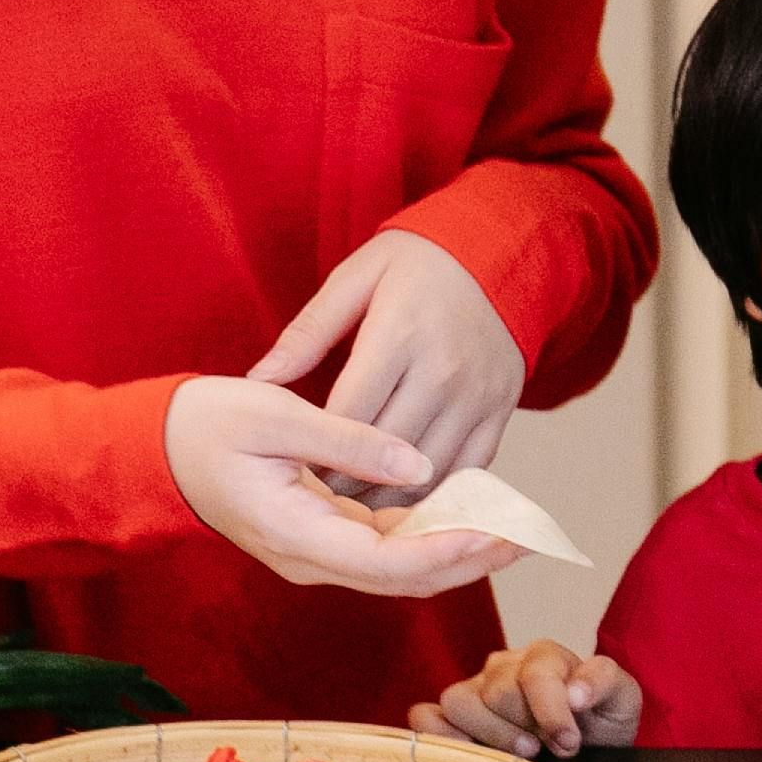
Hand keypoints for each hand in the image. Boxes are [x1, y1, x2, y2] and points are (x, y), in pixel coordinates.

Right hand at [168, 376, 522, 597]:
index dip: (448, 550)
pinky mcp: (325, 538)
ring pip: (403, 567)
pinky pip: (389, 547)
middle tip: (529, 535)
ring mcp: (319, 553)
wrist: (159, 448)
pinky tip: (473, 509)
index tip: (496, 532)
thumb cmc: (208, 424)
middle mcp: (311, 558)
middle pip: (407, 577)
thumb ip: (349, 441)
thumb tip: (420, 465)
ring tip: (517, 524)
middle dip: (471, 558)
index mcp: (296, 535)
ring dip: (459, 549)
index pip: (388, 561)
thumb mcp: (276, 416)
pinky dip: (433, 532)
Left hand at [260, 231, 524, 498]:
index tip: (292, 468)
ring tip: (354, 506)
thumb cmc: (417, 264)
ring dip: (387, 495)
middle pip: (387, 450)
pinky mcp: (501, 411)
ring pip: (427, 468)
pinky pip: (468, 469)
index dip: (317, 449)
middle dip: (346, 481)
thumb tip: (260, 377)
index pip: (350, 414)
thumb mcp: (355, 278)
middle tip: (315, 497)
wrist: (499, 255)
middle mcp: (443, 371)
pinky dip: (435, 492)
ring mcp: (477, 395)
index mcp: (400, 335)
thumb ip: (307, 332)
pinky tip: (403, 497)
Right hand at [417, 640, 641, 759]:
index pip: (533, 674)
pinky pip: (424, 717)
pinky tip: (472, 756)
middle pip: (495, 691)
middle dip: (522, 728)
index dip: (550, 712)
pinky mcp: (450, 719)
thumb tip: (574, 693)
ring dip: (487, 735)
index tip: (569, 743)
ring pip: (457, 701)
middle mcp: (503, 667)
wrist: (591, 753)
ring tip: (515, 757)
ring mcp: (473, 692)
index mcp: (543, 656)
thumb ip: (604, 682)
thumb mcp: (622, 700)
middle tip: (543, 750)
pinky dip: (438, 736)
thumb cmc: (602, 725)